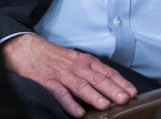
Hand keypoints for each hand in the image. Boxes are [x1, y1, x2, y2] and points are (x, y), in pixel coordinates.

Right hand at [2, 33, 137, 116]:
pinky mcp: (48, 81)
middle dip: (113, 89)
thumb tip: (109, 87)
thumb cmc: (54, 57)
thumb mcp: (76, 60)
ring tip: (105, 105)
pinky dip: (69, 103)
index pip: (107, 71)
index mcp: (84, 61)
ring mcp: (62, 74)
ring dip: (94, 95)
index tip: (132, 91)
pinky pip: (60, 93)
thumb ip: (91, 72)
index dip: (120, 82)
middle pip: (97, 78)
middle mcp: (76, 66)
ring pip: (81, 85)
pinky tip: (77, 112)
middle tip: (125, 99)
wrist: (28, 49)